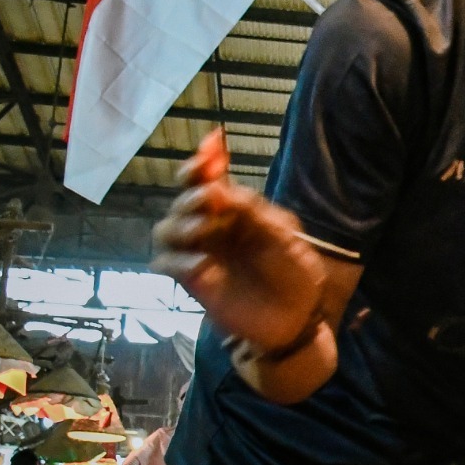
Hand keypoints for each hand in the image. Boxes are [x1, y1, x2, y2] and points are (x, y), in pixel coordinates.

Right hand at [151, 130, 325, 351]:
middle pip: (184, 200)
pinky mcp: (193, 281)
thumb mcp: (285, 237)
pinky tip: (200, 264)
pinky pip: (167, 265)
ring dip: (180, 223)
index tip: (211, 147)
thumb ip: (255, 213)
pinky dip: (177, 261)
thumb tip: (221, 187)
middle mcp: (212, 227)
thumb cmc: (295, 273)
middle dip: (192, 194)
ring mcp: (199, 252)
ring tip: (203, 227)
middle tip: (210, 197)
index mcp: (235, 211)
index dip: (204, 161)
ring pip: (166, 229)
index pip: (210, 179)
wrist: (298, 318)